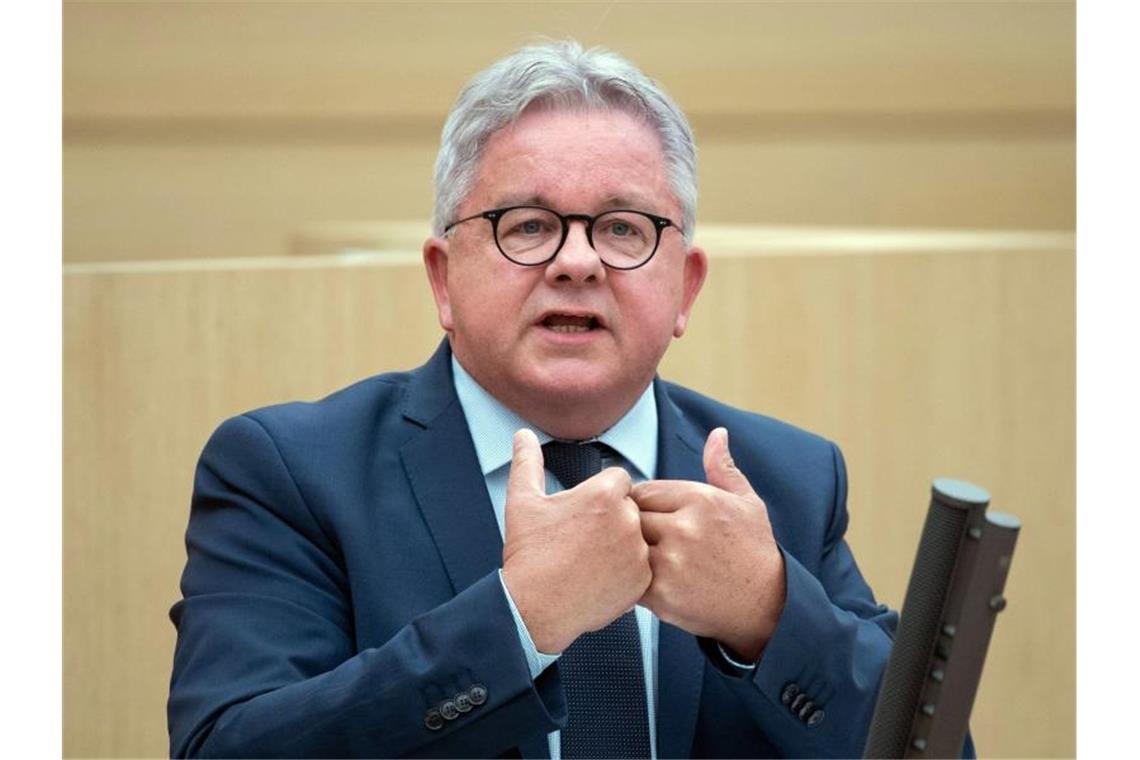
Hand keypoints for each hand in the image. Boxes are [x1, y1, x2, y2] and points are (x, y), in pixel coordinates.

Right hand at [501, 429, 651, 653]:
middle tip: (584, 540)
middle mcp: (628, 519)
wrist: (533, 607)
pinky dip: (626, 572)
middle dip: (612, 520)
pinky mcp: (642, 580)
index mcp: (605, 494)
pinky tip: (600, 578)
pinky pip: (641, 568)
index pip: (619, 480)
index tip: (585, 512)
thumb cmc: (528, 553)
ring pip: (637, 538)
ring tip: (590, 561)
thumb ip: (528, 462)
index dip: (601, 494)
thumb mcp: (523, 501)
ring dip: (621, 545)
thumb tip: (523, 435)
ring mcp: (638, 552)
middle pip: (630, 509)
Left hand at [631, 427, 784, 661]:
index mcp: (699, 499)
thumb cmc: (755, 551)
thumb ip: (723, 467)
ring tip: (638, 559)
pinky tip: (644, 581)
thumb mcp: (746, 503)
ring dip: (627, 553)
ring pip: (626, 546)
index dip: (640, 504)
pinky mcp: (661, 594)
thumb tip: (717, 433)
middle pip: (629, 516)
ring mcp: (670, 561)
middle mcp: (683, 527)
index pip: (641, 490)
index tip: (649, 518)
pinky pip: (628, 578)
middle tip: (642, 540)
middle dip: (630, 527)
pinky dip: (630, 580)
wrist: (766, 607)